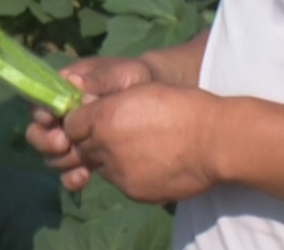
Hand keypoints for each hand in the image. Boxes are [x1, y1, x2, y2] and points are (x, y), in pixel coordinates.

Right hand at [25, 56, 154, 190]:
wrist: (154, 98)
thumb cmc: (131, 79)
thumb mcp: (117, 73)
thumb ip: (97, 78)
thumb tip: (73, 81)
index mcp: (62, 92)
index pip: (39, 102)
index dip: (40, 113)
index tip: (51, 119)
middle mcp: (61, 118)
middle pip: (37, 133)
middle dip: (46, 141)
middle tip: (63, 142)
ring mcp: (72, 140)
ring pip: (51, 156)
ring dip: (61, 160)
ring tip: (81, 160)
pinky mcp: (86, 158)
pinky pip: (69, 173)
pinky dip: (72, 178)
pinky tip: (85, 176)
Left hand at [62, 82, 221, 204]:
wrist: (213, 139)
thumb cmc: (182, 107)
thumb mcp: (141, 92)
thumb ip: (112, 104)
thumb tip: (96, 113)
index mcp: (104, 116)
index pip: (70, 124)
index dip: (82, 122)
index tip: (95, 120)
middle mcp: (104, 145)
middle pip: (83, 148)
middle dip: (94, 143)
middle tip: (120, 136)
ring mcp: (118, 172)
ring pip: (102, 167)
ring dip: (112, 160)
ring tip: (141, 150)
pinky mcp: (133, 191)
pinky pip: (122, 183)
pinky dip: (130, 175)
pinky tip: (152, 164)